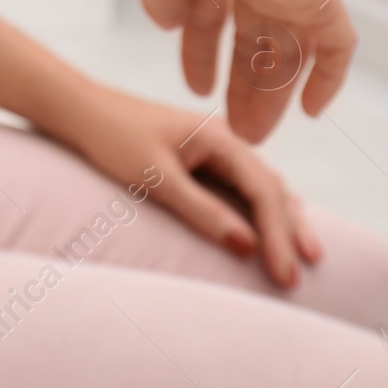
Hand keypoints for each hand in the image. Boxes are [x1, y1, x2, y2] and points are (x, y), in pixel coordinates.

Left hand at [60, 83, 322, 287]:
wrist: (82, 111)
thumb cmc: (114, 139)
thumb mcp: (156, 178)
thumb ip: (201, 211)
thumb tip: (249, 247)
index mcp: (221, 138)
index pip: (265, 191)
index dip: (279, 236)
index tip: (286, 274)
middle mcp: (226, 140)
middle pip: (273, 189)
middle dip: (290, 232)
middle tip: (301, 276)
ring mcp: (217, 148)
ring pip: (264, 187)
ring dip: (284, 221)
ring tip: (304, 256)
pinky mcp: (203, 158)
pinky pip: (244, 187)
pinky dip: (263, 210)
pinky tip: (274, 229)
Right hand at [110, 0, 356, 142]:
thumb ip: (165, 4)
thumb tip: (173, 25)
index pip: (211, 20)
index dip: (206, 58)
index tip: (200, 90)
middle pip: (251, 40)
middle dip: (241, 85)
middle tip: (233, 127)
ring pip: (285, 48)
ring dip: (271, 94)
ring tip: (252, 134)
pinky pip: (335, 42)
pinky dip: (328, 76)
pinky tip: (310, 109)